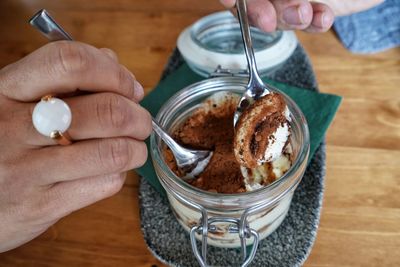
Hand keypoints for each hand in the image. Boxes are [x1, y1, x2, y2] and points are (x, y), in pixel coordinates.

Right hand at [0, 41, 151, 251]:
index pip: (71, 63)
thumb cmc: (1, 140)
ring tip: (131, 148)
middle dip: (138, 116)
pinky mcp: (42, 206)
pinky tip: (108, 171)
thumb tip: (114, 64)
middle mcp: (14, 127)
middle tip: (139, 123)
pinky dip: (118, 175)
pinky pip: (104, 185)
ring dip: (135, 149)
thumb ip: (63, 75)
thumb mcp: (16, 99)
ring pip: (113, 152)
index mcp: (7, 90)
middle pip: (107, 111)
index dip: (114, 73)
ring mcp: (27, 170)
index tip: (130, 88)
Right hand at [220, 0, 334, 32]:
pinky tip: (322, 16)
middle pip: (251, 2)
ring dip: (289, 18)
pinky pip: (304, 25)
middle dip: (258, 11)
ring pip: (275, 17)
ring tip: (307, 12)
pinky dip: (312, 24)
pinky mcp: (312, 10)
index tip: (230, 0)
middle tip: (268, 20)